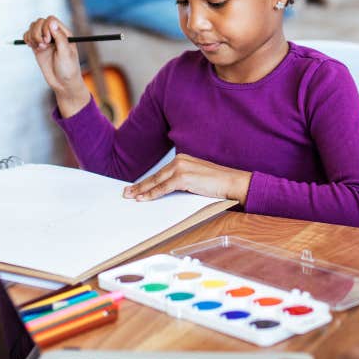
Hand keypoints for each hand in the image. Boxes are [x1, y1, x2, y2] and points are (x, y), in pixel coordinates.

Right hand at [21, 16, 87, 114]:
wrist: (63, 83)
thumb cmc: (68, 69)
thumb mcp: (66, 53)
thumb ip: (59, 37)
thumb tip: (52, 22)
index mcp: (64, 34)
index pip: (51, 20)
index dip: (46, 27)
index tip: (48, 41)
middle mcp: (54, 35)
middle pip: (40, 22)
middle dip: (38, 32)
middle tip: (44, 46)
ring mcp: (45, 40)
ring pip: (33, 27)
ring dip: (32, 36)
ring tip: (39, 48)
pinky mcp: (37, 47)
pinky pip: (28, 36)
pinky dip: (27, 39)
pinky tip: (33, 47)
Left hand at [123, 153, 251, 202]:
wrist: (232, 181)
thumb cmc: (217, 183)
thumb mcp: (196, 180)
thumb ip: (181, 182)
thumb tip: (166, 192)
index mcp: (182, 159)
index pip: (160, 173)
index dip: (146, 182)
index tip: (135, 188)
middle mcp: (180, 160)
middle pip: (155, 176)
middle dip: (139, 186)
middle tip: (126, 192)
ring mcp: (181, 168)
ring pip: (156, 182)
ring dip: (142, 190)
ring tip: (130, 197)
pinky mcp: (184, 177)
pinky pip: (163, 188)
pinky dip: (152, 194)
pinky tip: (143, 199)